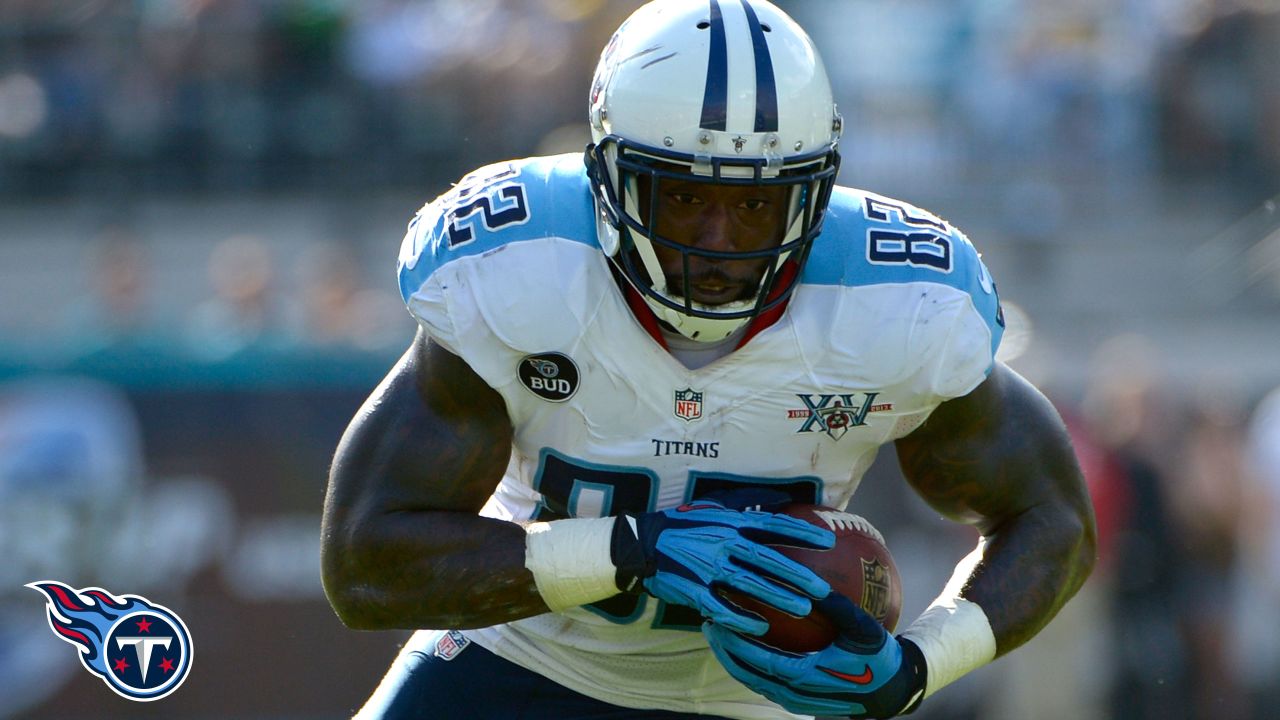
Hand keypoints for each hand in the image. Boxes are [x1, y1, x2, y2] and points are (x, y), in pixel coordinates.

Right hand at [611, 492, 834, 635]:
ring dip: (777, 597)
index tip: (827, 541)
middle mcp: (722, 543)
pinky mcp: (693, 590)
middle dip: (796, 574)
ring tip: (802, 608)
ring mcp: (707, 568)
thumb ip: (745, 504)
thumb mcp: (714, 506)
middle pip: (766, 559)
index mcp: (729, 522)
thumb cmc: (684, 524)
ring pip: (748, 584)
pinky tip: (761, 627)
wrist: (643, 543)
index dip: (801, 533)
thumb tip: (779, 497)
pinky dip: (741, 618)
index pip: (772, 525)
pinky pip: (721, 607)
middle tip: (822, 588)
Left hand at [704, 593, 927, 717]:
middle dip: (724, 650)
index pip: (760, 661)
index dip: (737, 643)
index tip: (718, 621)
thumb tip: (813, 579)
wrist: (889, 691)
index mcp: (807, 676)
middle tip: (707, 624)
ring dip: (732, 659)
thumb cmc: (878, 656)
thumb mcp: (862, 628)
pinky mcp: (797, 699)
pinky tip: (742, 643)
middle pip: (748, 674)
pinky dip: (748, 665)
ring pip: (753, 682)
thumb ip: (836, 605)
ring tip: (717, 634)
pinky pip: (765, 683)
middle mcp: (795, 693)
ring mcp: (794, 699)